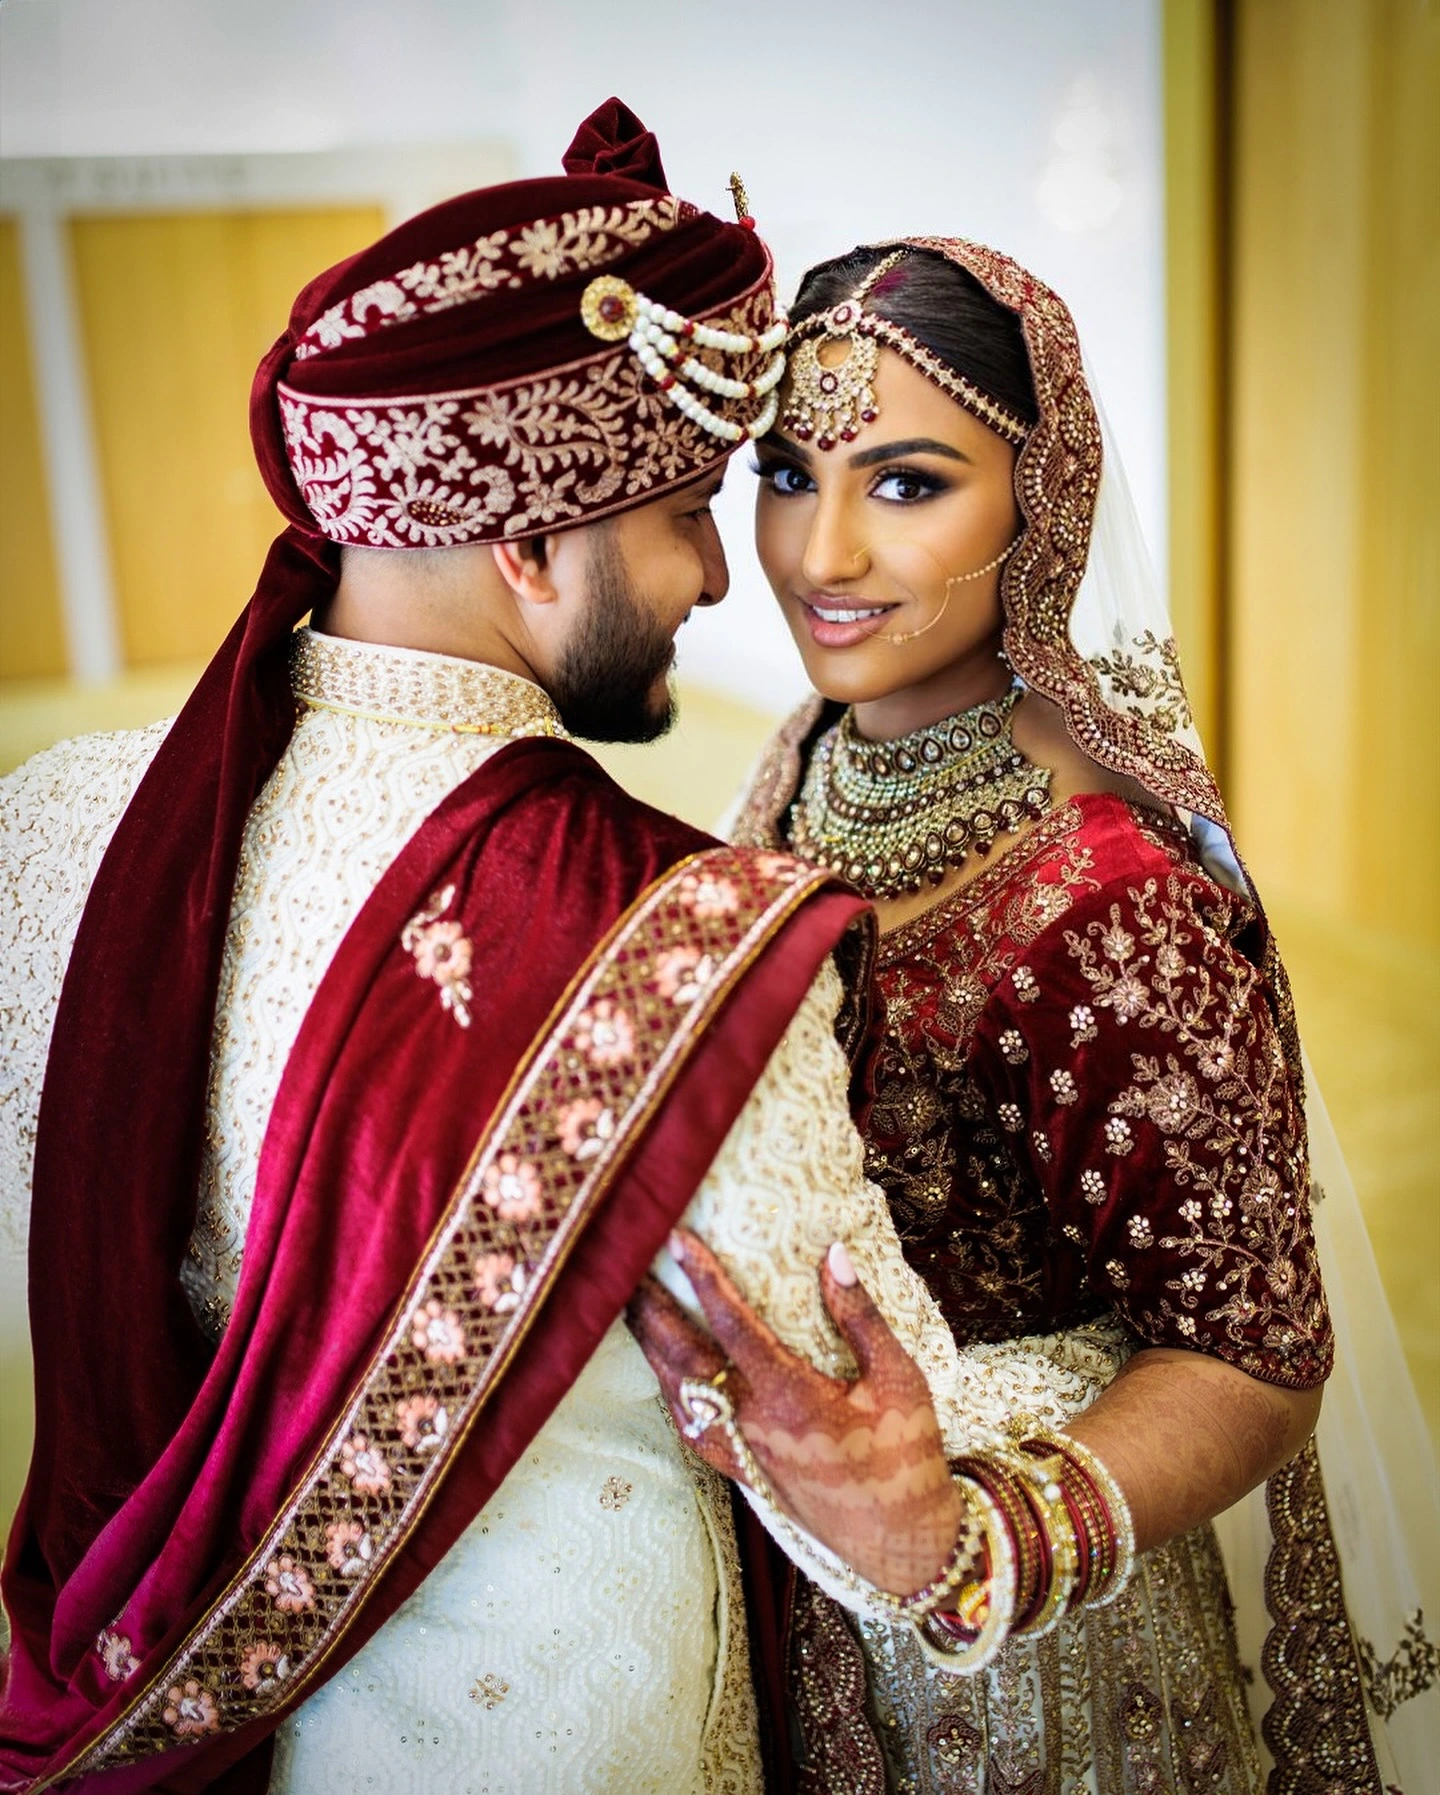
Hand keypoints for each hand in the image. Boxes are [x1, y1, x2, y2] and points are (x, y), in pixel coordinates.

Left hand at [626, 1229, 963, 1597]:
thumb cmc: (905, 1458)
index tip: (677, 1238)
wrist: (897, 1543)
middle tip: (623, 1263)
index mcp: (792, 1399)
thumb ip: (862, 1318)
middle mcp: (752, 1425)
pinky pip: (686, 1422)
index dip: (703, 1278)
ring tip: (631, 1301)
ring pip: (674, 1391)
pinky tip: (660, 1362)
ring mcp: (739, 1451)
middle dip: (650, 1309)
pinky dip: (665, 1386)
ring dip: (649, 1344)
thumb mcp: (899, 1382)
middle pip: (681, 1358)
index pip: (733, 1326)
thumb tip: (833, 1254)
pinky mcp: (738, 1470)